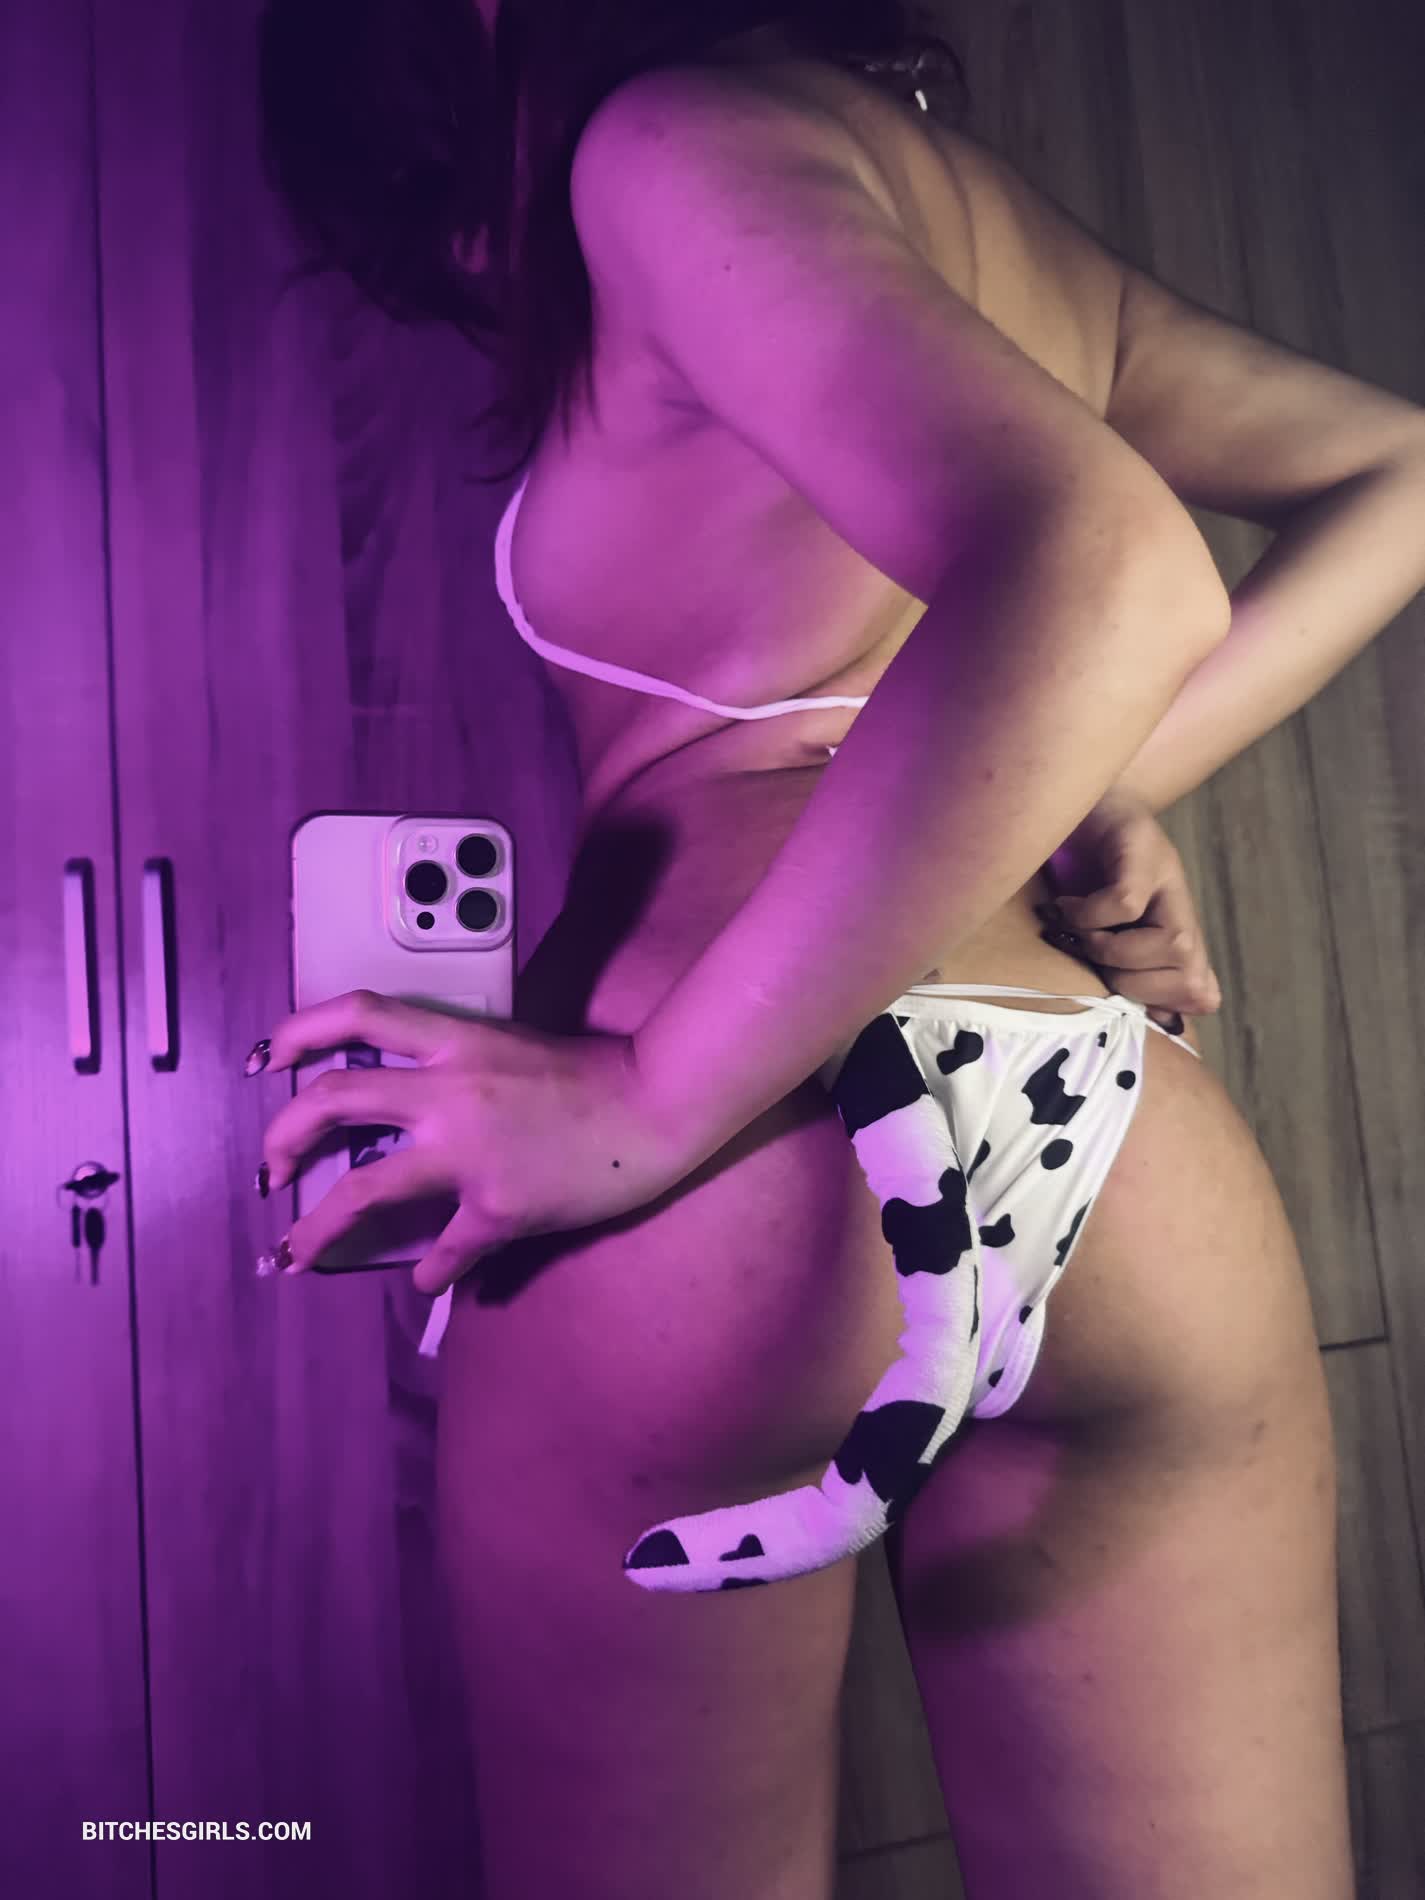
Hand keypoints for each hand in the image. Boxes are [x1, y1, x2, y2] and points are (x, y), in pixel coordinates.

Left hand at [253, 990, 687, 1294]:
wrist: (652, 1105)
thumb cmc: (592, 1071)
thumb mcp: (512, 1050)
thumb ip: (459, 1068)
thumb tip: (417, 1102)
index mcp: (457, 1041)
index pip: (360, 1013)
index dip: (300, 1030)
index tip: (267, 1059)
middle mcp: (450, 1091)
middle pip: (335, 1099)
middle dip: (284, 1135)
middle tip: (271, 1168)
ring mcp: (469, 1152)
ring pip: (366, 1187)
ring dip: (318, 1226)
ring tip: (294, 1253)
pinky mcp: (497, 1205)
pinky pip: (448, 1249)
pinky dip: (433, 1270)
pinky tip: (426, 1281)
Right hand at [1037, 788, 1221, 1031]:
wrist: (1074, 786)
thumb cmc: (1078, 863)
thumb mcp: (1101, 925)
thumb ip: (1127, 964)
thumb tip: (1163, 1020)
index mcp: (1173, 923)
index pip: (1203, 989)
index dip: (1166, 1004)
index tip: (1115, 994)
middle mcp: (1177, 899)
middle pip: (1191, 971)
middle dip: (1133, 983)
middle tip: (1090, 957)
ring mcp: (1165, 871)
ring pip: (1174, 943)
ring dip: (1112, 950)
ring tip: (1077, 931)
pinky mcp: (1138, 846)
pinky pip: (1127, 904)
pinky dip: (1089, 915)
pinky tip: (1066, 904)